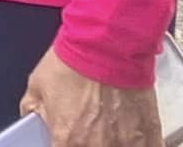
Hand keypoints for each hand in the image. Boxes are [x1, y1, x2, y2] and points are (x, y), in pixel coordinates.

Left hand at [20, 46, 162, 146]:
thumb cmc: (73, 63)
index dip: (63, 143)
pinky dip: (134, 144)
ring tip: (107, 127)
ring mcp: (126, 146)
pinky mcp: (149, 138)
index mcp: (67, 141)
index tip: (64, 138)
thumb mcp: (37, 85)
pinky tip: (127, 134)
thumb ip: (34, 112)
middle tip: (88, 129)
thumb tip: (33, 122)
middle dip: (85, 142)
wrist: (107, 46)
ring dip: (111, 142)